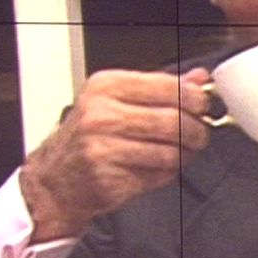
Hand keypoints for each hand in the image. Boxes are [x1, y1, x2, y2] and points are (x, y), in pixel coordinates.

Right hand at [18, 67, 211, 240]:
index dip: (193, 98)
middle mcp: (100, 115)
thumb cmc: (88, 137)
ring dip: (185, 154)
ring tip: (182, 151)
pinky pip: (158, 174)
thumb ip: (159, 88)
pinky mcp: (110, 178)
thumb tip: (198, 79)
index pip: (165, 86)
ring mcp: (103, 148)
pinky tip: (161, 166)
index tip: (202, 105)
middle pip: (172, 120)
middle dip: (196, 130)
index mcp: (104, 87)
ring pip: (169, 151)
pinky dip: (168, 172)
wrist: (55, 179)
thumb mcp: (116, 101)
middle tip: (199, 134)